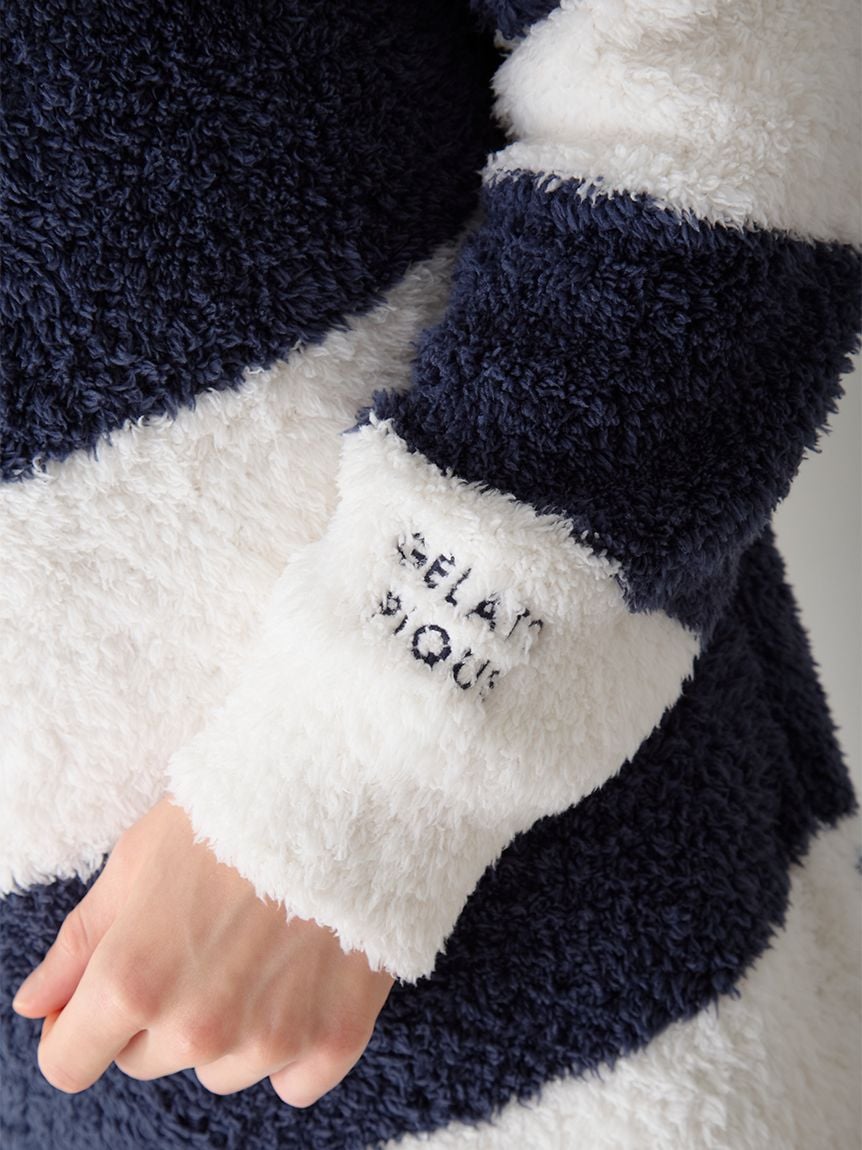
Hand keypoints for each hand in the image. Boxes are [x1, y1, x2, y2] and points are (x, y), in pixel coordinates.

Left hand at [10, 794, 394, 1104]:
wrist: (348, 786)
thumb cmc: (235, 810)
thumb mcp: (139, 857)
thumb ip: (80, 941)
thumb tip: (35, 1004)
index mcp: (134, 980)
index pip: (68, 1062)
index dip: (75, 1026)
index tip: (100, 993)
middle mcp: (198, 1027)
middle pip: (146, 1061)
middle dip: (155, 1013)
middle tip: (197, 938)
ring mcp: (271, 1039)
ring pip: (219, 1071)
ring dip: (224, 1028)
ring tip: (255, 947)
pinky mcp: (334, 1038)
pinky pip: (291, 1083)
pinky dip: (290, 1043)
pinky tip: (299, 979)